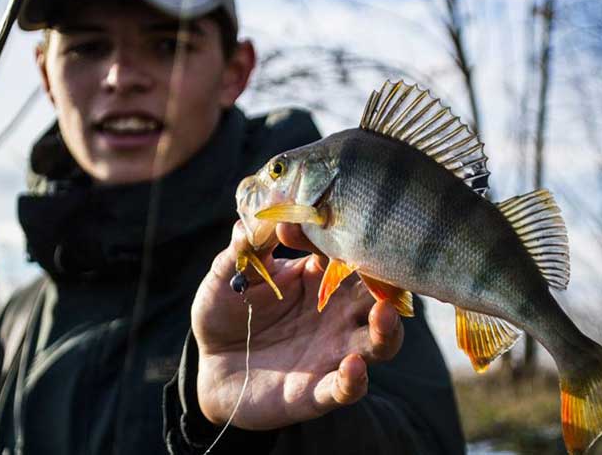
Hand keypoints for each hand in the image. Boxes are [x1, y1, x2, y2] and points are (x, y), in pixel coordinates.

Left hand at [191, 221, 403, 429]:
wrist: (212, 363)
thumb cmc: (228, 308)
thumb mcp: (232, 272)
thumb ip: (247, 245)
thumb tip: (259, 210)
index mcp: (321, 278)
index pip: (349, 254)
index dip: (347, 240)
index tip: (330, 228)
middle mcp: (338, 314)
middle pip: (380, 297)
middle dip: (389, 285)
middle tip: (387, 272)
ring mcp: (333, 352)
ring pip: (380, 343)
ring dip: (387, 330)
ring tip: (384, 314)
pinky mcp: (317, 391)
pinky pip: (347, 389)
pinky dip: (355, 380)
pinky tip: (352, 367)